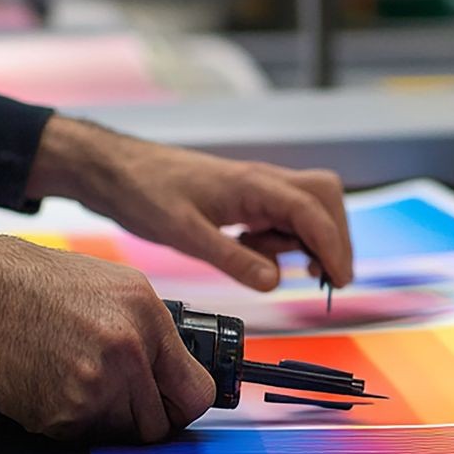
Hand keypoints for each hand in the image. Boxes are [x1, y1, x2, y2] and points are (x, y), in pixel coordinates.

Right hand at [0, 228, 216, 442]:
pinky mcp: (57, 416)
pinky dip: (72, 421)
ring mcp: (90, 390)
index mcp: (146, 320)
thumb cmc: (36, 283)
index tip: (173, 404)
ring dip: (106, 421)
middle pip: (157, 426)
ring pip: (119, 437)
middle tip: (120, 396)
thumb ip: (156, 332)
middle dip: (144, 418)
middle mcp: (125, 356)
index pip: (194, 395)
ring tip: (79, 381)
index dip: (184, 405)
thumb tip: (178, 371)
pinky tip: (54, 384)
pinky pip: (81, 438)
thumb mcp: (117, 286)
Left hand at [23, 117, 354, 291]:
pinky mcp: (245, 199)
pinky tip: (255, 256)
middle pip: (326, 200)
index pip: (313, 213)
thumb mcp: (185, 234)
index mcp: (253, 185)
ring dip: (308, 241)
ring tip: (277, 267)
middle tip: (323, 279)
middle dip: (334, 240)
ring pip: (309, 208)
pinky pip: (283, 217)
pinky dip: (284, 240)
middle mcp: (262, 181)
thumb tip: (276, 283)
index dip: (333, 248)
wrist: (115, 171)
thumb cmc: (144, 192)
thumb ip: (232, 258)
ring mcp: (256, 189)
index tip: (338, 282)